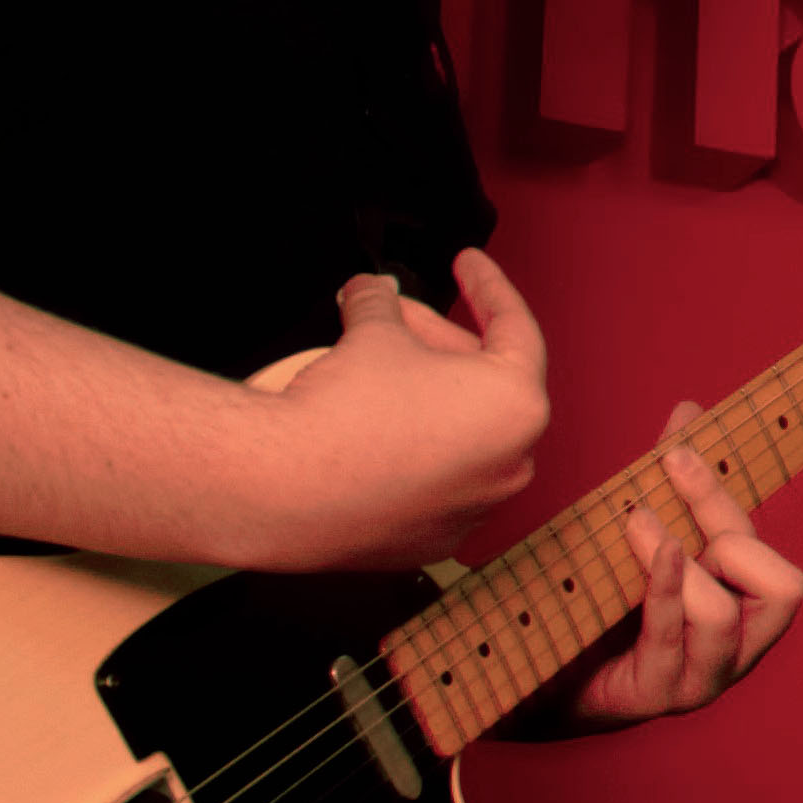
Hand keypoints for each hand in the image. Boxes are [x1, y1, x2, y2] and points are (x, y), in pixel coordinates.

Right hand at [246, 247, 548, 569]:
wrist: (286, 489)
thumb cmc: (343, 417)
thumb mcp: (372, 333)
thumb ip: (383, 304)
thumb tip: (374, 294)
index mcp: (516, 406)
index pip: (514, 327)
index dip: (487, 286)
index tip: (469, 265)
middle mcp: (511, 463)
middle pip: (482, 382)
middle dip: (434, 340)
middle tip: (393, 313)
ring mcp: (476, 506)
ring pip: (461, 433)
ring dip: (424, 395)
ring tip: (371, 365)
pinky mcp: (435, 537)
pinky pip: (435, 479)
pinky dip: (413, 448)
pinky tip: (372, 424)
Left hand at [536, 404, 802, 730]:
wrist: (542, 681)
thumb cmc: (604, 609)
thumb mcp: (648, 541)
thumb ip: (673, 484)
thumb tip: (689, 411)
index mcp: (751, 613)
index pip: (774, 558)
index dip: (727, 502)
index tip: (678, 454)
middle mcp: (742, 651)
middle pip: (781, 588)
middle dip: (721, 527)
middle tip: (665, 493)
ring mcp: (703, 680)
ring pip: (721, 616)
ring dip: (675, 559)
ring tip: (636, 525)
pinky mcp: (656, 696)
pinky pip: (668, 638)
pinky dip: (660, 589)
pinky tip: (646, 553)